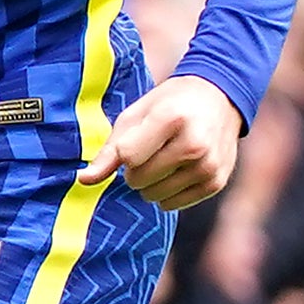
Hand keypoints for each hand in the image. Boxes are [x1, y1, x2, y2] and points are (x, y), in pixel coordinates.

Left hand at [80, 77, 245, 211]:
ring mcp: (208, 166)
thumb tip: (84, 180)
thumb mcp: (135, 115)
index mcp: (171, 119)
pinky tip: (178, 170)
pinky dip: (167, 193)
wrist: (220, 98)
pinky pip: (173, 205)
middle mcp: (194, 145)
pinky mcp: (216, 182)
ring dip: (150, 184)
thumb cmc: (168, 105)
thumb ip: (110, 150)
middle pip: (140, 180)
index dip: (124, 155)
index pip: (129, 157)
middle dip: (135, 171)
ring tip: (165, 159)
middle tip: (150, 151)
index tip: (133, 142)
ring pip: (155, 197)